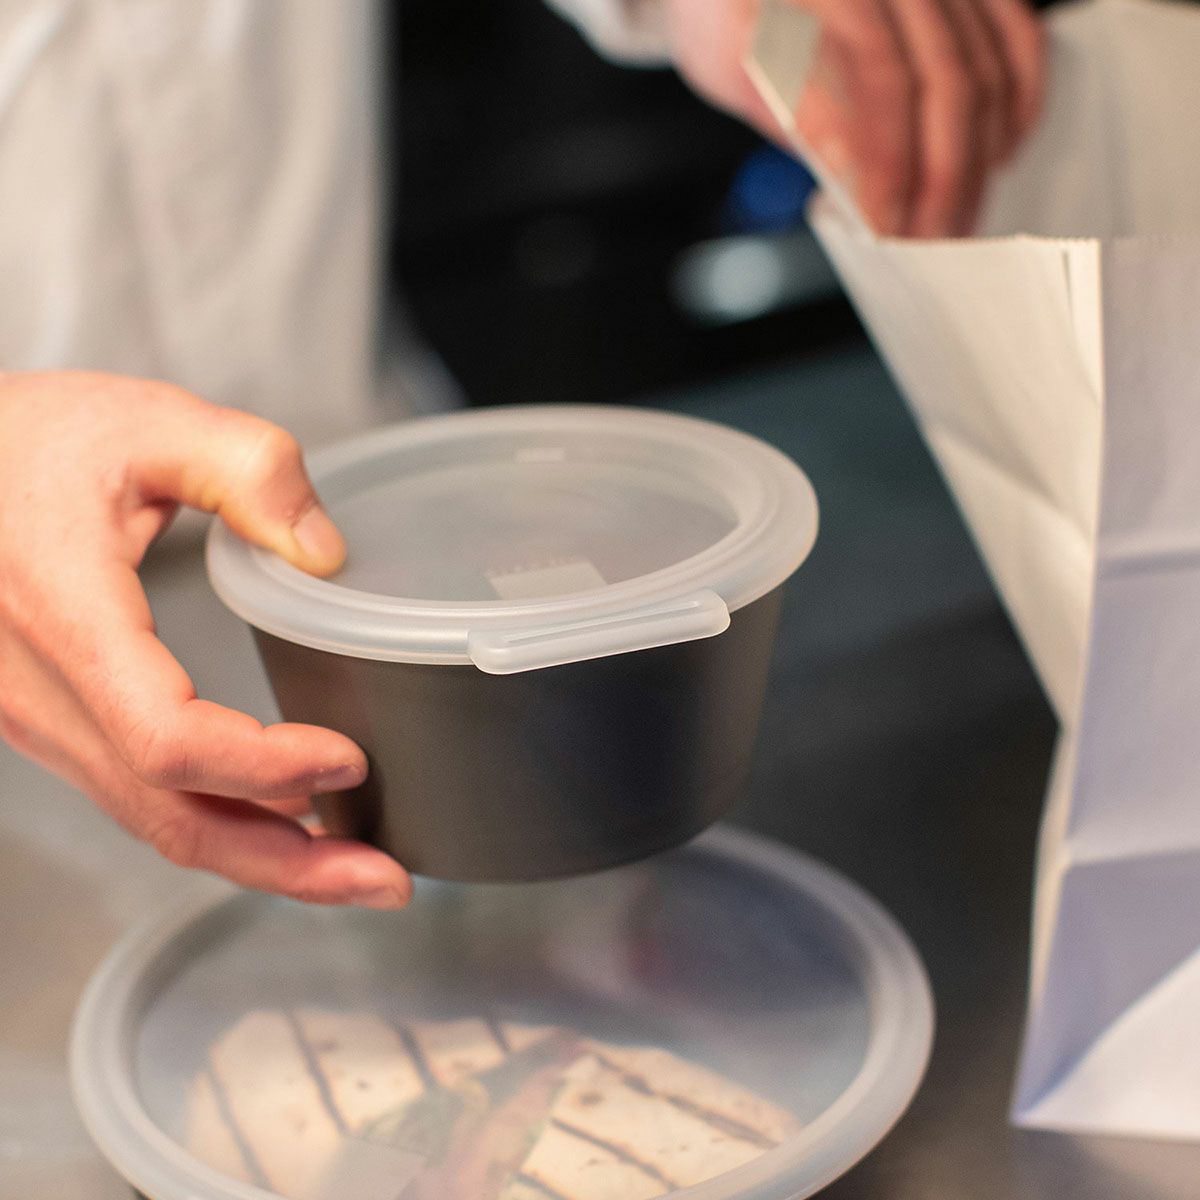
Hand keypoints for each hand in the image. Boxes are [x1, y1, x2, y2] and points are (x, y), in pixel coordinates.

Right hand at [0, 371, 410, 907]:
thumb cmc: (33, 439)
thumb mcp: (150, 422)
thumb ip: (250, 469)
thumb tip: (328, 552)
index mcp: (66, 618)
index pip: (168, 738)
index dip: (265, 768)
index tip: (350, 761)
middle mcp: (41, 693)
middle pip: (169, 815)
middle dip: (286, 863)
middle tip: (385, 880)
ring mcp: (40, 719)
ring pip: (154, 820)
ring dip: (260, 855)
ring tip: (353, 867)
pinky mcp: (55, 721)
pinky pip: (139, 795)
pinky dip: (218, 821)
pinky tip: (283, 820)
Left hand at [663, 0, 1045, 235]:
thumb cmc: (729, 6)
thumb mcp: (731, 70)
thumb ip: (798, 121)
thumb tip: (857, 192)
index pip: (874, 80)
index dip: (890, 166)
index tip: (888, 228)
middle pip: (943, 80)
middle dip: (942, 179)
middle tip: (929, 240)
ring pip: (981, 67)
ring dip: (976, 158)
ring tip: (954, 217)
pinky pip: (1014, 32)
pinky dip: (1017, 99)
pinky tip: (998, 151)